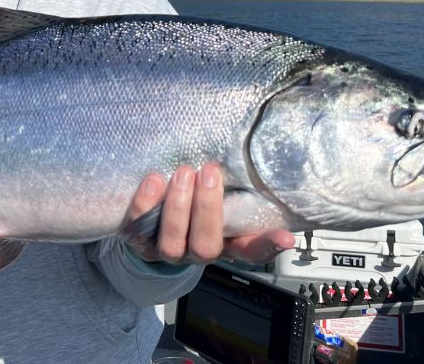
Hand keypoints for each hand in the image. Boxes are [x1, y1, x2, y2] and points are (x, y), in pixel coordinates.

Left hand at [126, 163, 295, 264]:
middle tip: (209, 172)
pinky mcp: (138, 243)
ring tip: (183, 173)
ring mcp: (167, 252)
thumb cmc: (195, 208)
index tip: (285, 236)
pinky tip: (154, 180)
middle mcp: (197, 252)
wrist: (151, 226)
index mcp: (225, 243)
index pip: (252, 251)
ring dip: (177, 207)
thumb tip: (261, 172)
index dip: (267, 246)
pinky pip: (137, 229)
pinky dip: (145, 204)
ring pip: (172, 243)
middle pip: (206, 246)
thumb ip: (237, 194)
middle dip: (207, 208)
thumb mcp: (219, 201)